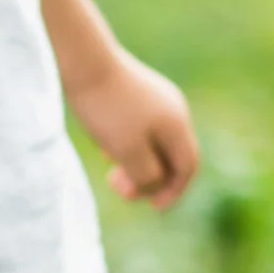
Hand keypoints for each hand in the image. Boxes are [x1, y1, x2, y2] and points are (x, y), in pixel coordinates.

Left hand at [69, 51, 198, 210]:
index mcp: (177, 123)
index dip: (174, 191)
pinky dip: (127, 149)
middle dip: (149, 180)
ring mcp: (156, 99)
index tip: (153, 209)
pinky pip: (139, 131)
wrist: (85, 63)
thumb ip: (147, 175)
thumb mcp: (127, 152)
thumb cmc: (106, 110)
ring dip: (136, 166)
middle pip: (171, 156)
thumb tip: (155, 186)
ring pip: (154, 144)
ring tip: (110, 174)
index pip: (188, 165)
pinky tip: (105, 152)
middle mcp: (173, 108)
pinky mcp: (136, 94)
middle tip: (117, 188)